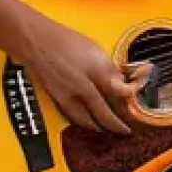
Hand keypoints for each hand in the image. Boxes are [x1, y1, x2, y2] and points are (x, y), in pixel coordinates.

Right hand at [19, 20, 136, 133]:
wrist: (35, 42)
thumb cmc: (65, 42)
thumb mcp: (95, 50)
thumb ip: (110, 68)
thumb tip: (121, 82)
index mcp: (93, 74)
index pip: (117, 94)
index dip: (128, 102)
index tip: (135, 107)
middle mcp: (80, 90)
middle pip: (101, 113)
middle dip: (114, 124)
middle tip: (124, 130)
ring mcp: (66, 96)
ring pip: (84, 119)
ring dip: (97, 126)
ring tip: (105, 128)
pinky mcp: (55, 98)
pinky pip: (72, 115)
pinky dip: (81, 120)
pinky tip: (85, 119)